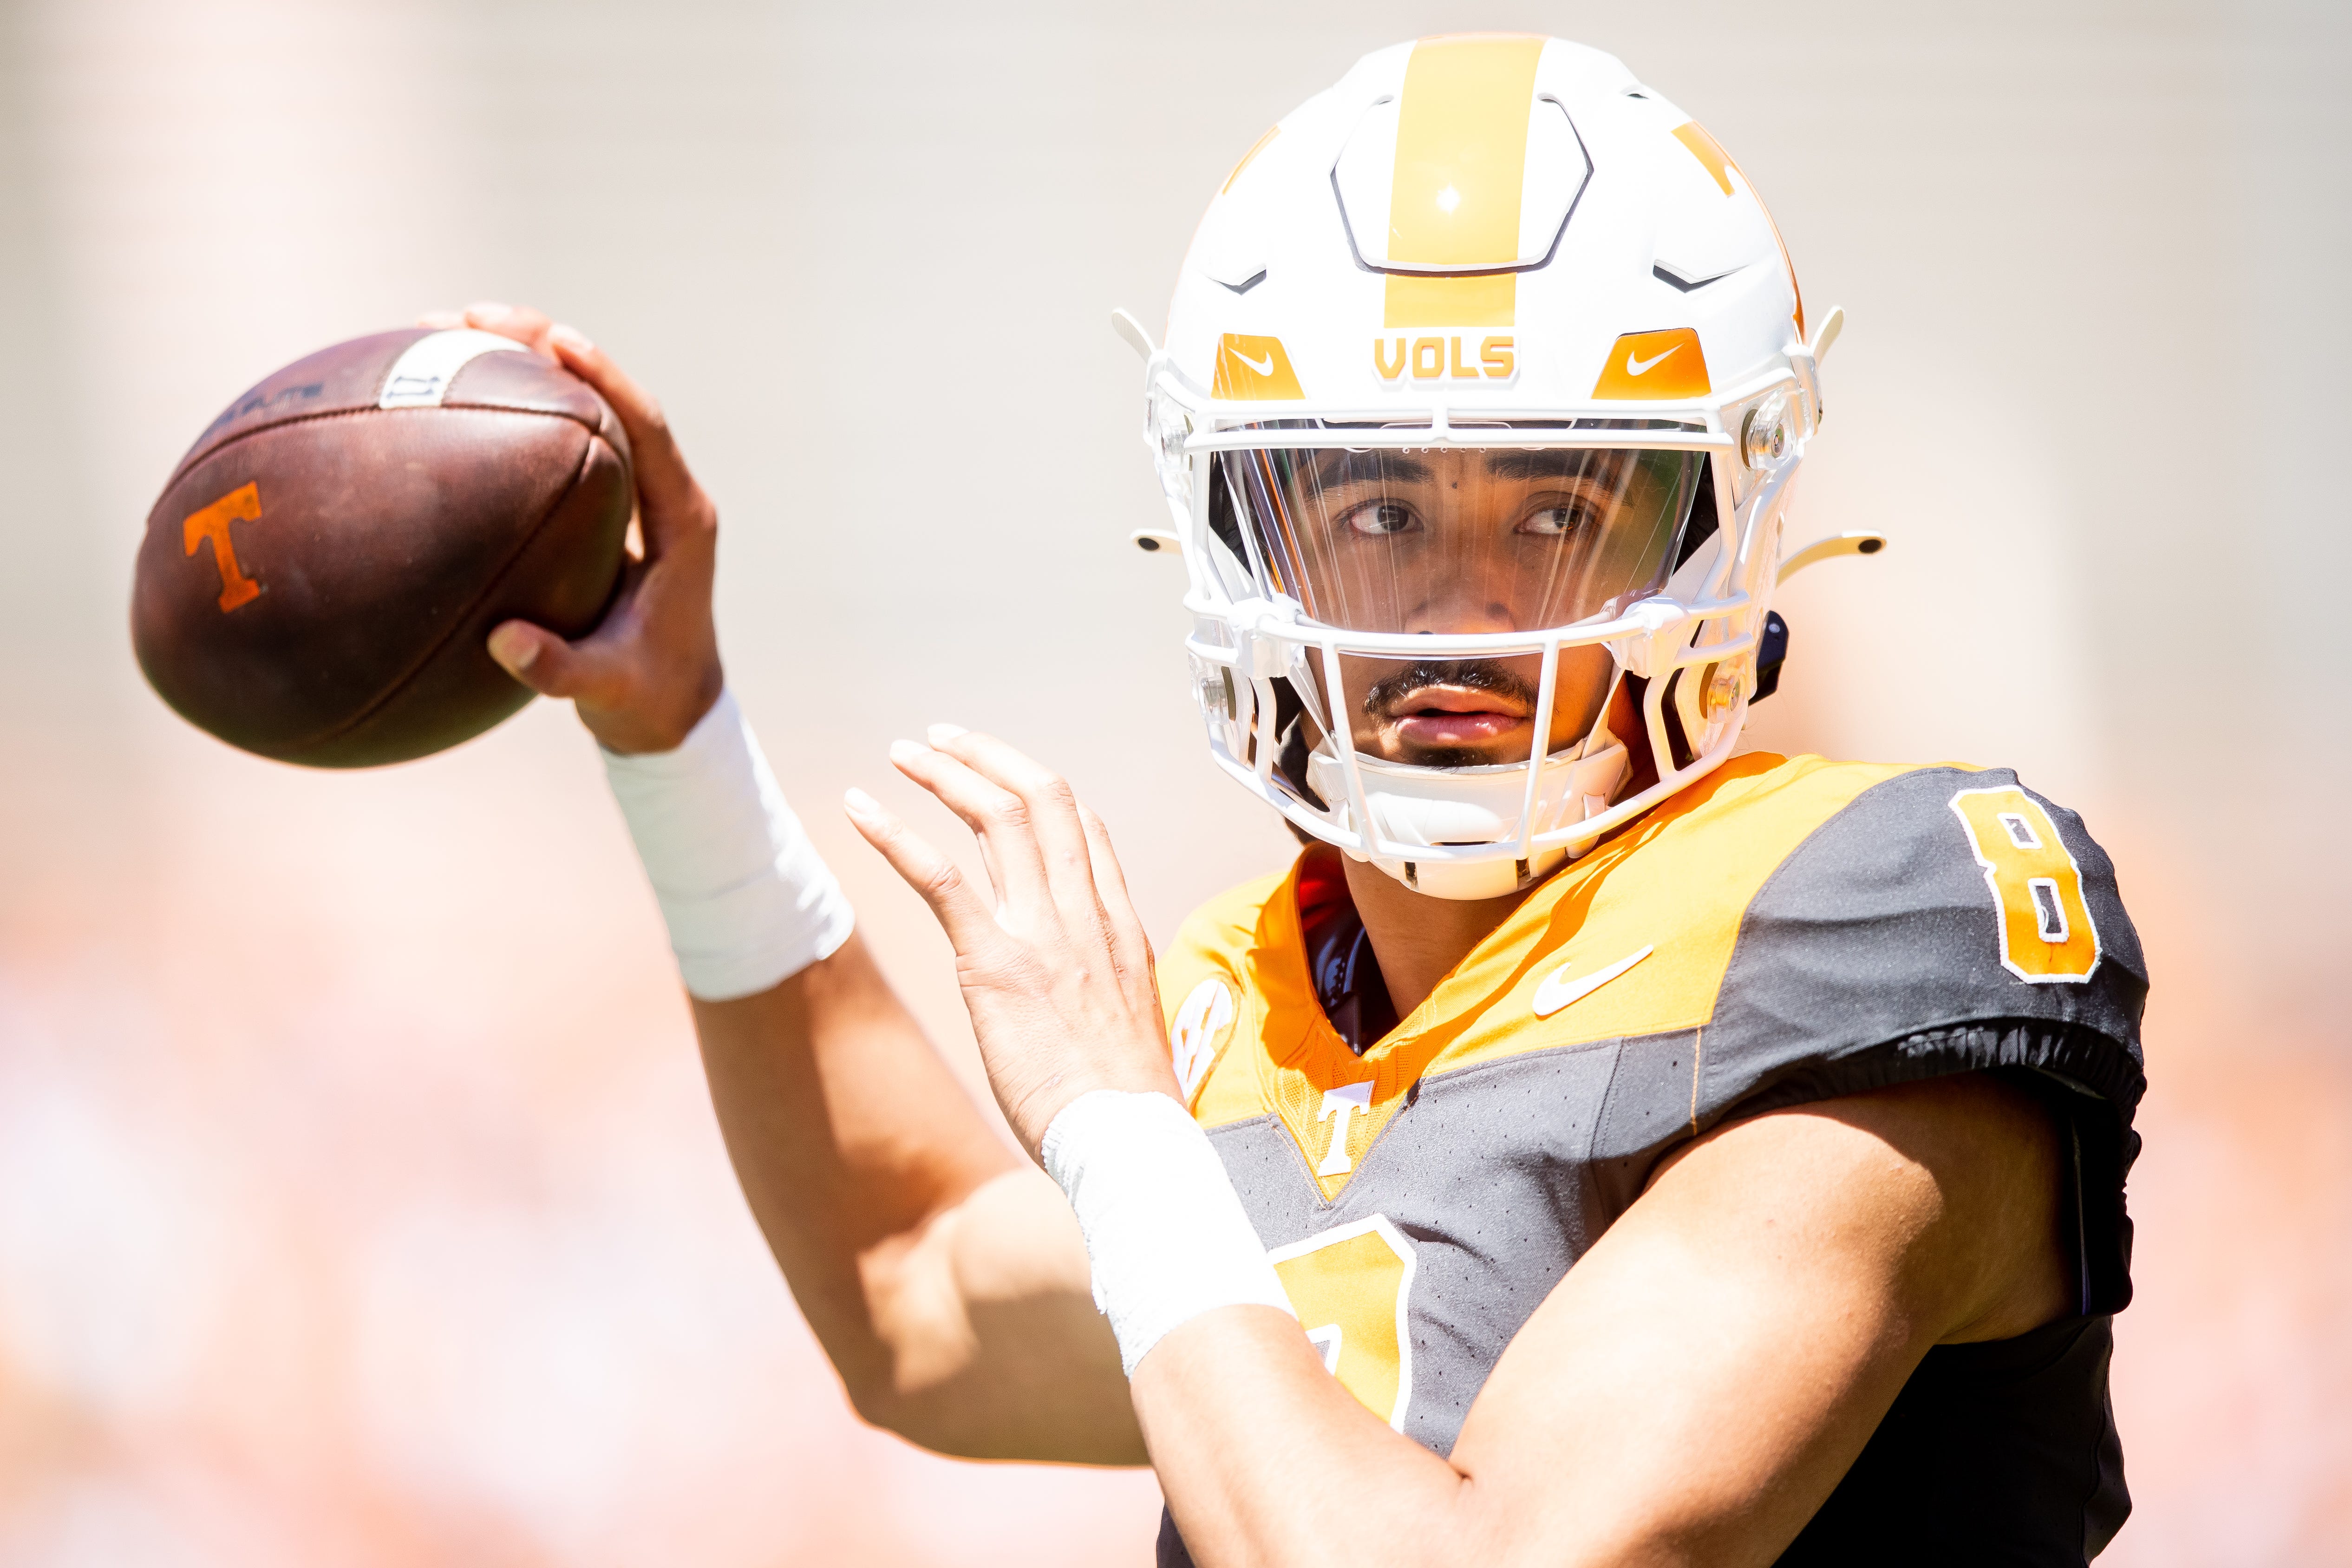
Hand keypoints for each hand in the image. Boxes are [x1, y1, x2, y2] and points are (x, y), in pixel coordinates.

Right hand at [423, 302, 722, 753]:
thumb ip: (562, 670)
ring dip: (521, 363)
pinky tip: (446, 394)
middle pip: (607, 394)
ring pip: (580, 405)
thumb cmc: (648, 698)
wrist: (672, 711)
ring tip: (443, 330)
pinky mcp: (602, 504)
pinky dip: (511, 410)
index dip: (605, 378)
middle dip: (544, 345)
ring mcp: (632, 493)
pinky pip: (558, 438)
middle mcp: (661, 492)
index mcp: (681, 520)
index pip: (647, 427)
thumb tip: (506, 643)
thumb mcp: (607, 689)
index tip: (557, 341)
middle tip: (470, 316)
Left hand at [843, 728, 1179, 1156]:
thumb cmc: (1129, 1107)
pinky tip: (859, 809)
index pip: (1085, 830)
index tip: (1003, 775)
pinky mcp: (994, 961)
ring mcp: (1042, 931)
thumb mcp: (1132, 1028)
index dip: (1042, 790)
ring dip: (944, 774)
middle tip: (944, 737)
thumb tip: (1085, 1002)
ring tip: (903, 752)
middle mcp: (1084, 913)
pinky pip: (939, 876)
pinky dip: (894, 834)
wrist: (1128, 1139)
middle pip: (1043, 799)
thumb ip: (1105, 994)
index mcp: (1119, 928)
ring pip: (996, 817)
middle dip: (989, 757)